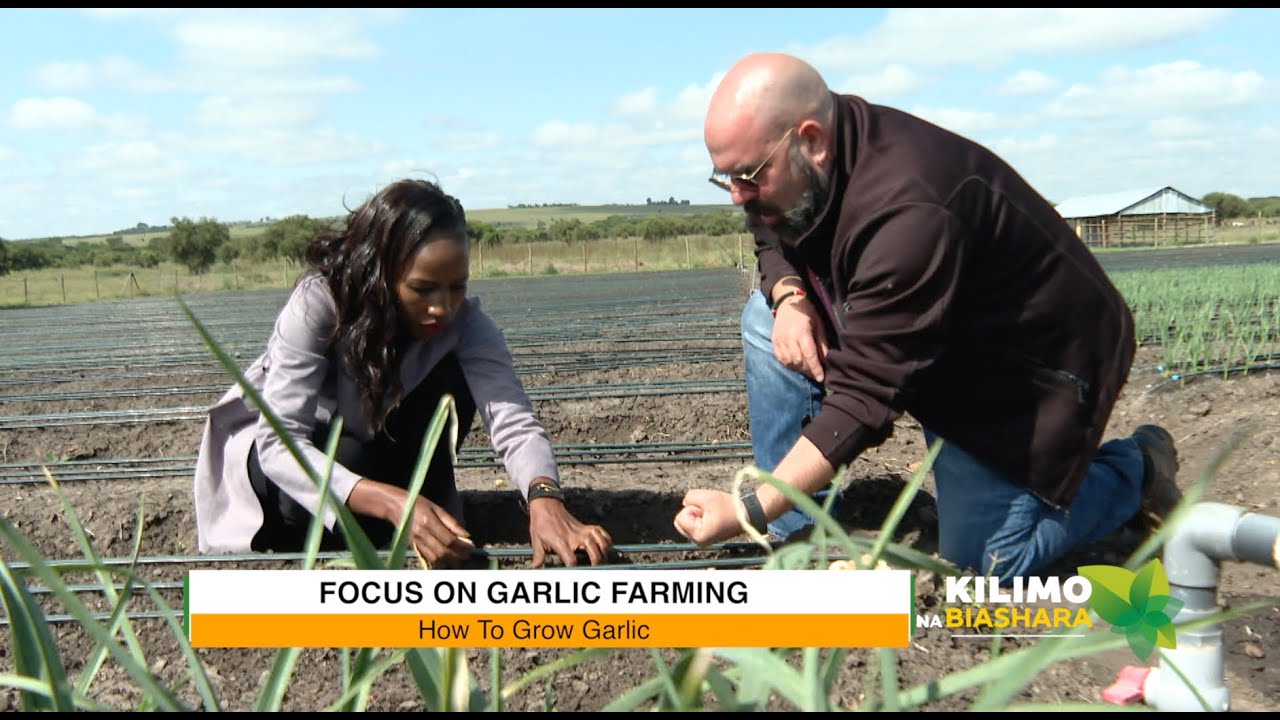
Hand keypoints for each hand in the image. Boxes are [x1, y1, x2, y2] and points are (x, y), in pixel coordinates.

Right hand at [346, 479, 472, 567]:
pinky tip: (446, 556)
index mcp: (429, 522)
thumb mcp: (437, 508)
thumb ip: (451, 522)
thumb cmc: (418, 504)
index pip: (449, 540)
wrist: (396, 506)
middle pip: (443, 552)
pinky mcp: (412, 546)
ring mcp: (416, 541)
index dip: (462, 546)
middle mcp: (422, 534)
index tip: (471, 546)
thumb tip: (466, 534)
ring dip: (449, 560)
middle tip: (467, 554)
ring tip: (459, 556)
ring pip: (435, 558)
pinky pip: (427, 558)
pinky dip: (439, 560)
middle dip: (458, 555)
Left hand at [527, 498, 612, 566]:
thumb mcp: (536, 541)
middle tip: (594, 569)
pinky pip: (602, 533)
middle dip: (596, 563)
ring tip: (601, 560)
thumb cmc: (541, 524)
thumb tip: (534, 569)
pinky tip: (605, 548)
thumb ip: (538, 558)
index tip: (575, 574)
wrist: (546, 505)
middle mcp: (575, 537)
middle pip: (593, 552)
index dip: (574, 570)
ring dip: (603, 553)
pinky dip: (606, 541)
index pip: (572, 561)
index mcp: (561, 542)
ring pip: (600, 542)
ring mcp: (583, 530)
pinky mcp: (586, 526)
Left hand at [673, 488, 744, 545]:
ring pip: (688, 521)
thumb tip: (685, 503)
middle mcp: (699, 542)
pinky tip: (715, 515)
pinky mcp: (707, 535)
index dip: (692, 509)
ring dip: (697, 513)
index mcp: (698, 536)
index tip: (708, 510)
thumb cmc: (729, 507)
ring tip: (713, 513)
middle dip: (691, 512)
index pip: (680, 517)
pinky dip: (702, 516)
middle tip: (709, 511)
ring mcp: (703, 540)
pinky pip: (695, 522)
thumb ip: (689, 497)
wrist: (747, 514)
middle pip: (681, 522)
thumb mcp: (706, 496)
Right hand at [771, 297, 827, 381]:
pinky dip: (789, 365)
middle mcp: (788, 338)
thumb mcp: (819, 324)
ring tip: (807, 370)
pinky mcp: (774, 342)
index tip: (821, 378)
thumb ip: (821, 342)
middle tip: (816, 374)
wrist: (787, 303)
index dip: (815, 368)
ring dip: (799, 369)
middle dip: (808, 370)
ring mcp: (779, 340)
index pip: (809, 355)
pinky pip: (781, 359)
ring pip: (789, 362)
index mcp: (801, 332)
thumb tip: (825, 360)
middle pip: (799, 361)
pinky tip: (797, 365)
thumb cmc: (807, 312)